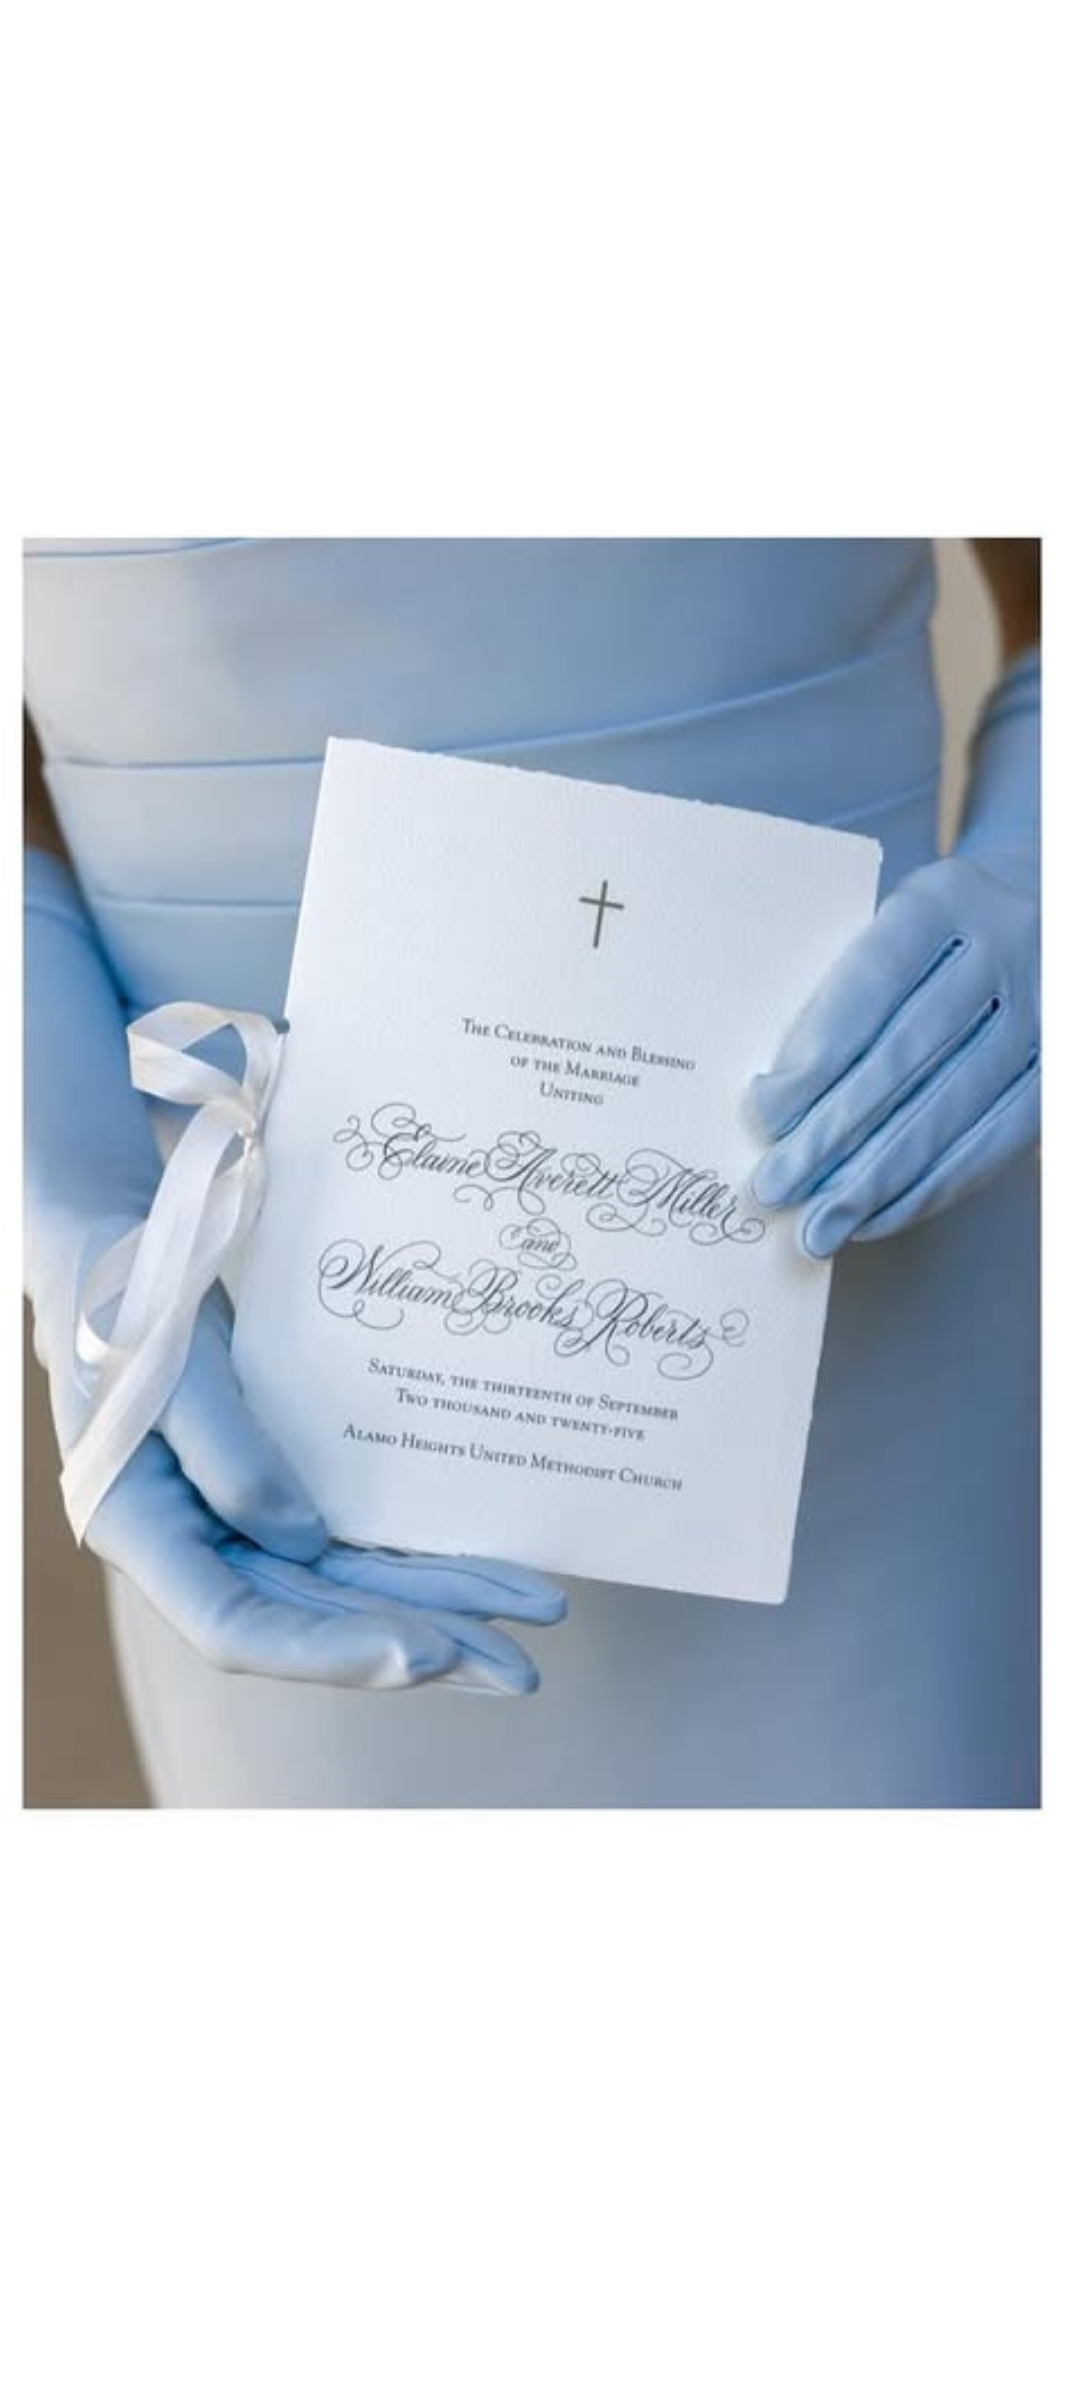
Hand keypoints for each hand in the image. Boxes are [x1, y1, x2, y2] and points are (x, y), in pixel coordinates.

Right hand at [79, 1286, 565, 1694]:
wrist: (124, 1256)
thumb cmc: (132, 1306)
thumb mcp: (170, 1364)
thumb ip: (227, 1453)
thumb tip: (307, 1543)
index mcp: (141, 1533)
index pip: (236, 1627)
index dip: (330, 1651)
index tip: (425, 1652)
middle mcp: (197, 1550)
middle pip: (313, 1623)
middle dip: (420, 1646)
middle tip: (517, 1671)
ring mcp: (242, 1527)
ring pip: (350, 1590)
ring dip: (442, 1610)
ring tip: (536, 1620)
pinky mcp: (281, 1495)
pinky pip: (358, 1543)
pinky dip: (424, 1562)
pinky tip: (492, 1576)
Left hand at [749, 853, 1039, 1256]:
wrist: (1043, 915)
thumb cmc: (936, 938)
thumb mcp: (891, 929)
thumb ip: (844, 996)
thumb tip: (779, 1107)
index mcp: (943, 899)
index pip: (870, 985)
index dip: (816, 1057)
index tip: (766, 1115)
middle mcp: (1005, 947)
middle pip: (906, 1056)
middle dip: (832, 1134)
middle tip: (775, 1187)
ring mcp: (1044, 1012)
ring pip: (951, 1111)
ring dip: (875, 1180)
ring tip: (817, 1226)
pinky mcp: (1060, 1074)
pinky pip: (992, 1145)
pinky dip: (927, 1189)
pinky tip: (876, 1216)